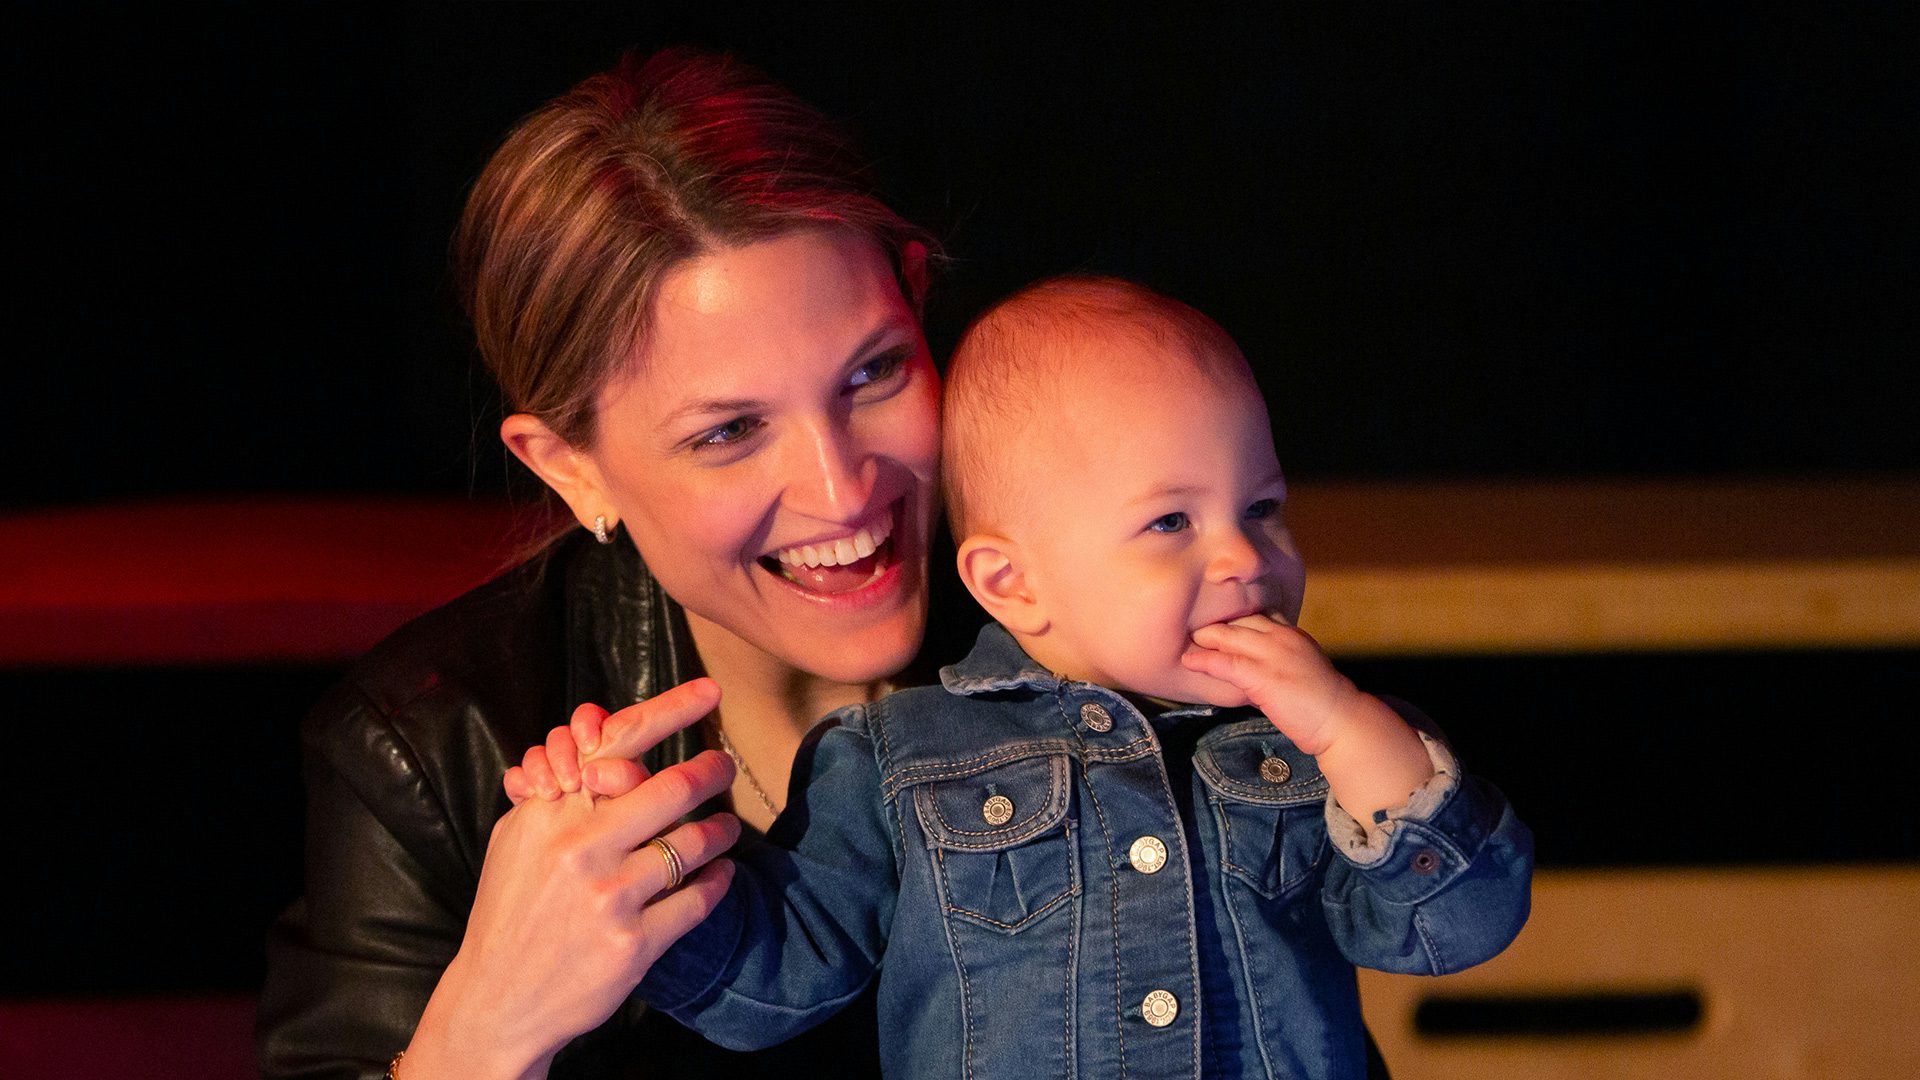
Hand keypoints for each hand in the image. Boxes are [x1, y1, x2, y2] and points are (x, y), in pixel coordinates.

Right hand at [407, 679, 739, 1079]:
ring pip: (694, 843)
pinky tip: (720, 874)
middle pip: (673, 788)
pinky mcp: (634, 943)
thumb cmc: (509, 910)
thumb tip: (597, 735)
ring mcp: (610, 896)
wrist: (496, 1000)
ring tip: (726, 827)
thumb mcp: (518, 838)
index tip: (710, 692)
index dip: (672, 710)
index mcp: (553, 813)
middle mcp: (583, 848)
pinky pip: (698, 899)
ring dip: (720, 830)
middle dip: (712, 770)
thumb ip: (559, 790)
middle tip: (725, 763)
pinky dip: (719, 881)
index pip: (619, 744)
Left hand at [1184, 614, 1434, 827]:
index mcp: (1293, 634)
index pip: (1257, 615)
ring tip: (1186, 641)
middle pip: (1239, 620)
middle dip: (1215, 623)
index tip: (1214, 620)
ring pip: (1230, 636)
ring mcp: (1274, 654)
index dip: (1234, 617)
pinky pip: (1227, 663)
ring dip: (1205, 638)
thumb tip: (1254, 668)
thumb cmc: (1322, 704)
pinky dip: (1204, 660)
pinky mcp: (1264, 676)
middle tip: (1192, 628)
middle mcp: (1283, 637)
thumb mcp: (1301, 671)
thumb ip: (1279, 662)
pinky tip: (1189, 661)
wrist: (1342, 721)